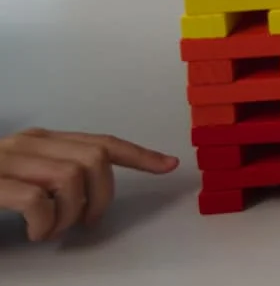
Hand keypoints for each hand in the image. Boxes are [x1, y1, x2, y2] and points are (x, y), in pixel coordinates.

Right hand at [0, 129, 177, 241]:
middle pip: (94, 159)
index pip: (100, 141)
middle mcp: (26, 144)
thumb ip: (52, 176)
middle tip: (85, 222)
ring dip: (72, 212)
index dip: (138, 153)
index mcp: (39, 141)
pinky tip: (37, 233)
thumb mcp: (20, 177)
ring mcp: (6, 161)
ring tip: (54, 230)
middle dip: (102, 195)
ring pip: (71, 176)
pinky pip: (37, 199)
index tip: (168, 164)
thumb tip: (91, 193)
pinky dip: (46, 222)